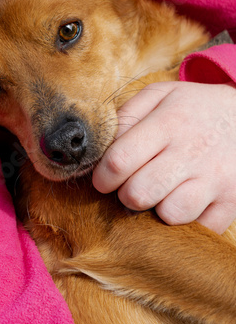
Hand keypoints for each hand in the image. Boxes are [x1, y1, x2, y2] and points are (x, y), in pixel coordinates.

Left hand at [92, 81, 235, 233]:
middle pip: (138, 194)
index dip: (103, 177)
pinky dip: (188, 222)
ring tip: (164, 192)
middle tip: (134, 185)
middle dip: (126, 195)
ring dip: (158, 209)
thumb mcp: (161, 95)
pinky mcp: (232, 200)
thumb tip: (101, 148)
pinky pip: (200, 229)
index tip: (105, 180)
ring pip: (170, 215)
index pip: (119, 161)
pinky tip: (186, 202)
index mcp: (169, 122)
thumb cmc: (194, 109)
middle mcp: (192, 151)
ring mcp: (215, 178)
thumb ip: (126, 116)